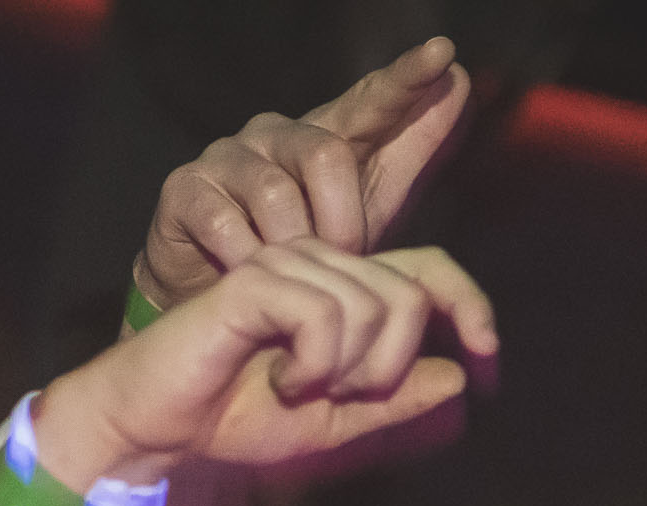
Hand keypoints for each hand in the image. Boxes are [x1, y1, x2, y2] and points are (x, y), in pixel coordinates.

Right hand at [35, 240, 494, 488]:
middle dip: (390, 367)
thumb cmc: (232, 420)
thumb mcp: (332, 423)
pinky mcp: (255, 278)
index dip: (473, 312)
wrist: (157, 428)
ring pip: (373, 307)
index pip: (432, 272)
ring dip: (347, 371)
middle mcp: (319, 261)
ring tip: (297, 387)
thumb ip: (393, 402)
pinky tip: (280, 379)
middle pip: (409, 295)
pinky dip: (315, 364)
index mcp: (343, 286)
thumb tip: (457, 377)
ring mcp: (286, 262)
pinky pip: (326, 316)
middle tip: (341, 398)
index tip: (490, 375)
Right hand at [136, 38, 470, 311]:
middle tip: (340, 265)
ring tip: (294, 279)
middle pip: (326, 154)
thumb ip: (410, 153)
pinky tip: (250, 276)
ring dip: (295, 248)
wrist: (222, 309)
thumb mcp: (367, 213)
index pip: (371, 100)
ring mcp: (227, 156)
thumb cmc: (301, 257)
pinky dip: (248, 259)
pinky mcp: (185, 189)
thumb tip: (461, 81)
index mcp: (327, 137)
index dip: (405, 78)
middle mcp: (275, 133)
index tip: (441, 54)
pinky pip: (226, 222)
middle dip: (343, 223)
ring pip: (275, 193)